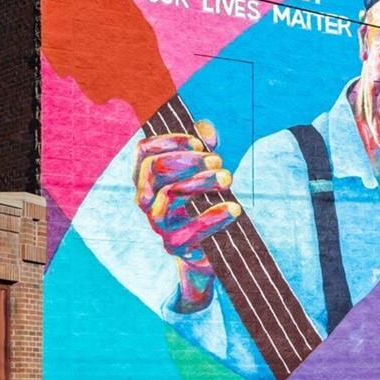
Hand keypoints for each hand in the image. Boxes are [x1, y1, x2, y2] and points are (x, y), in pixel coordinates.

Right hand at [133, 120, 239, 309]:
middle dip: (189, 160)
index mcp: (147, 177)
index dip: (170, 141)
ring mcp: (158, 223)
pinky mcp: (175, 245)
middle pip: (154, 169)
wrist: (210, 250)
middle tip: (218, 161)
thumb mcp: (206, 171)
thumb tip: (206, 129)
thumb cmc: (205, 202)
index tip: (199, 143)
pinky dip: (214, 216)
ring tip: (228, 179)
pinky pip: (190, 230)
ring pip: (170, 195)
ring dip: (202, 182)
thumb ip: (205, 147)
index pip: (144, 151)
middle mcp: (146, 199)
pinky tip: (235, 209)